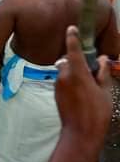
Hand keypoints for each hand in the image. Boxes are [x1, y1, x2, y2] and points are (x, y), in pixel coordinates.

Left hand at [54, 25, 111, 140]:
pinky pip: (63, 80)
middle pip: (68, 61)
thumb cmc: (96, 112)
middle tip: (90, 71)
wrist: (80, 133)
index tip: (71, 28)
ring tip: (88, 86)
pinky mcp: (56, 92)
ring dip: (73, 72)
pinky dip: (70, 81)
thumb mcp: (105, 91)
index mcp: (77, 73)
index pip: (73, 51)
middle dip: (76, 61)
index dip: (72, 38)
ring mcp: (58, 84)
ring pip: (64, 71)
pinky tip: (81, 93)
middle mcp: (64, 76)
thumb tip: (102, 59)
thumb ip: (102, 73)